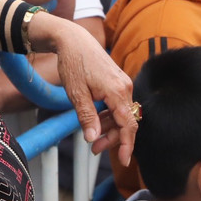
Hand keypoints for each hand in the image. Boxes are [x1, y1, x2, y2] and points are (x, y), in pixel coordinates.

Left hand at [30, 12, 136, 166]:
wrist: (73, 39)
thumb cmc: (73, 63)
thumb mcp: (76, 93)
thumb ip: (87, 117)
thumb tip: (93, 138)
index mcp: (117, 91)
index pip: (128, 124)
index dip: (127, 144)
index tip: (125, 161)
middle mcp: (125, 87)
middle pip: (127, 121)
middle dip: (114, 138)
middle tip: (95, 149)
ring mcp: (123, 83)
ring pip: (123, 114)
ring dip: (111, 128)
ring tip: (93, 137)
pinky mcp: (118, 81)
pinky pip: (119, 104)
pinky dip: (110, 115)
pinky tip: (97, 120)